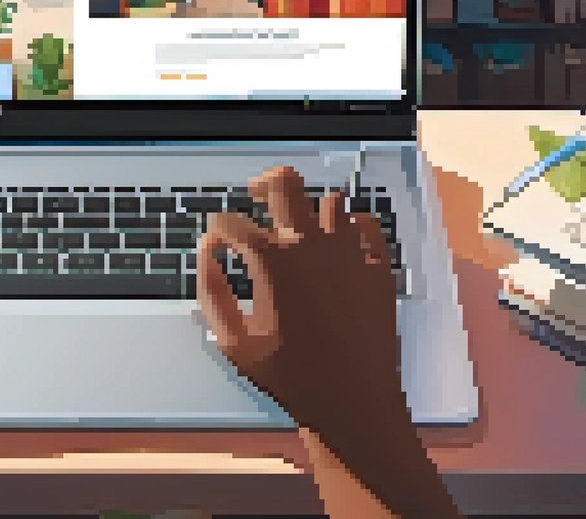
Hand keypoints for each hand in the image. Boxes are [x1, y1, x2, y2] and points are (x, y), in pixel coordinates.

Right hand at [196, 165, 405, 440]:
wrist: (354, 401)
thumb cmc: (290, 376)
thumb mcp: (233, 342)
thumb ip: (211, 292)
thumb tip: (207, 252)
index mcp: (271, 261)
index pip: (231, 222)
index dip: (217, 228)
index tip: (217, 241)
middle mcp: (310, 244)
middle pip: (285, 183)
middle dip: (263, 185)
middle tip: (256, 196)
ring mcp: (350, 252)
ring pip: (330, 201)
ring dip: (310, 209)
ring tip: (301, 226)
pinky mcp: (378, 267)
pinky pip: (368, 226)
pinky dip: (351, 227)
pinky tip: (340, 242)